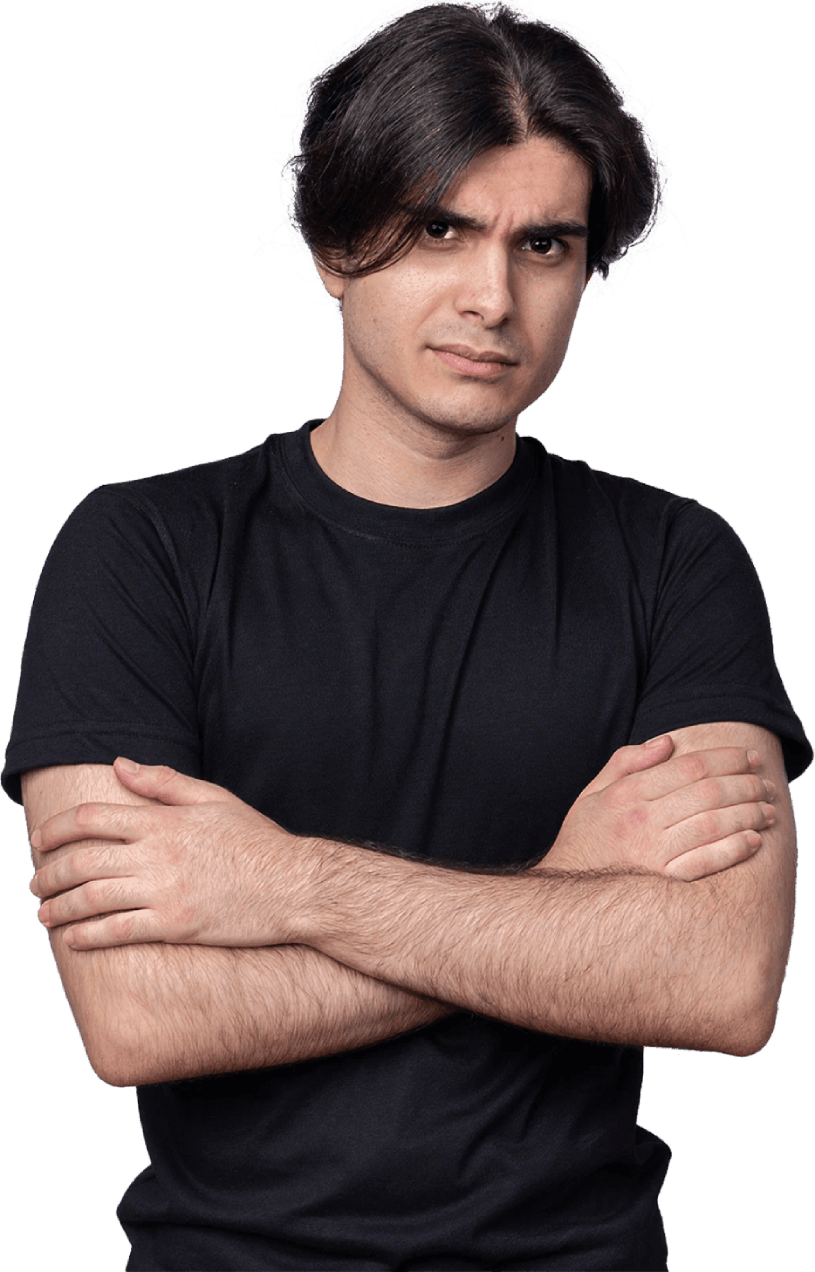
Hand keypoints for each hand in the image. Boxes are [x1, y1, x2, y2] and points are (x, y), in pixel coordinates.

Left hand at [28, 760, 313, 948]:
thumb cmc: (257, 841)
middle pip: (81, 861)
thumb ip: (163, 782)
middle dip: (48, 873)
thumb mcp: (213, 798)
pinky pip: (117, 931)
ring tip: (45, 913)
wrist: (293, 885)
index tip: (40, 840)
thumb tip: (119, 765)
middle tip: (35, 882)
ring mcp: (163, 891)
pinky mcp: (174, 925)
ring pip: (91, 898)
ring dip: (59, 907)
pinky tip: (73, 940)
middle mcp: (156, 854)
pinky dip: (88, 936)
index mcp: (162, 821)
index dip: (56, 829)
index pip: (92, 818)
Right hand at [539, 734, 775, 880]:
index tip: (748, 757)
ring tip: (768, 810)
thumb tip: (667, 741)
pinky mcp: (662, 881)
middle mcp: (642, 820)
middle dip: (745, 784)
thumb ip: (627, 762)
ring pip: (713, 824)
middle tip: (765, 783)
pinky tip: (753, 840)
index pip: (689, 767)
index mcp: (628, 793)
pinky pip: (706, 862)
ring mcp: (653, 852)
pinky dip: (733, 849)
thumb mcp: (593, 792)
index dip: (726, 759)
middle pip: (707, 793)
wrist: (564, 894)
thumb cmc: (583, 839)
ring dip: (748, 814)